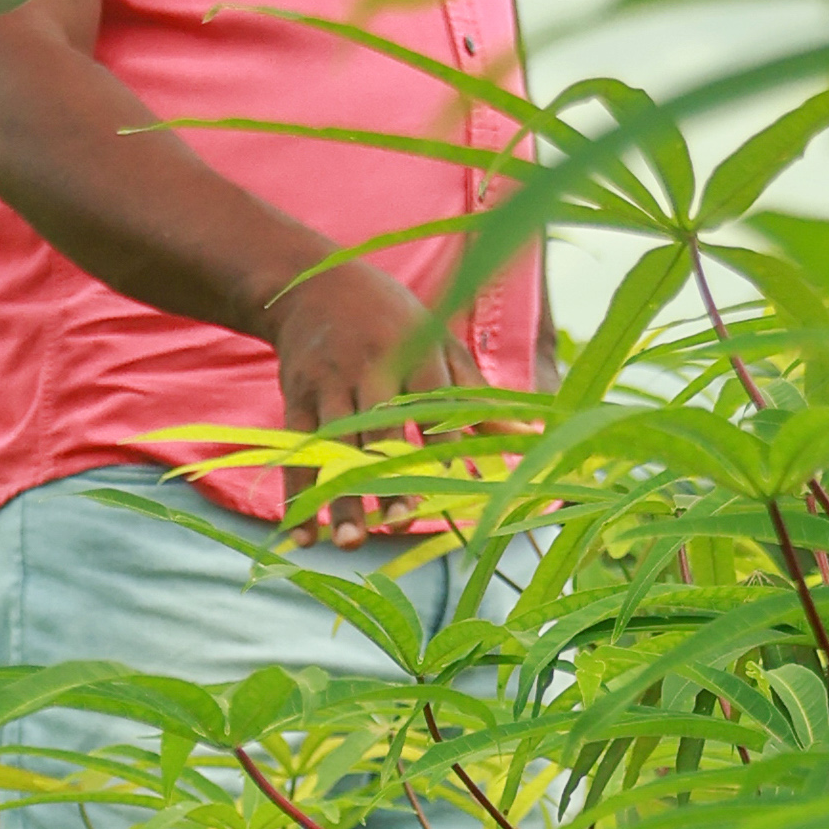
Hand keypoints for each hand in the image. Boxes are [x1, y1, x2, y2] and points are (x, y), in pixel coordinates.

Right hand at [271, 259, 461, 542]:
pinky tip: (304, 535)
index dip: (440, 440)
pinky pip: (295, 452)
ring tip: (351, 542)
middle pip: (378, 430)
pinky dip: (297, 494)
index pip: (429, 402)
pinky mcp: (297, 397)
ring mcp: (328, 384)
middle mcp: (368, 369)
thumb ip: (480, 398)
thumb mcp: (441, 347)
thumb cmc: (397, 324)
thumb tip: (533, 436)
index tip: (453, 480)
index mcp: (414, 355)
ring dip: (340, 496)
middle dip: (387, 475)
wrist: (316, 286)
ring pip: (334, 447)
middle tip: (400, 523)